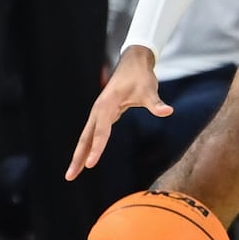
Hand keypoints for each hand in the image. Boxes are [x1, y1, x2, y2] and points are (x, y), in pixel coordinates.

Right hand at [66, 46, 171, 178]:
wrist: (133, 63)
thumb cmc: (140, 77)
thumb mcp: (150, 89)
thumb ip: (156, 103)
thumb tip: (168, 111)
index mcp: (107, 105)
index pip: (102, 130)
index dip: (97, 147)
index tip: (91, 164)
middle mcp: (98, 110)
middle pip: (86, 137)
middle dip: (78, 157)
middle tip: (70, 176)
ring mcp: (98, 113)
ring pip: (86, 137)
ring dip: (79, 154)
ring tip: (72, 173)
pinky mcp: (102, 115)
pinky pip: (92, 134)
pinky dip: (87, 147)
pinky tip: (84, 159)